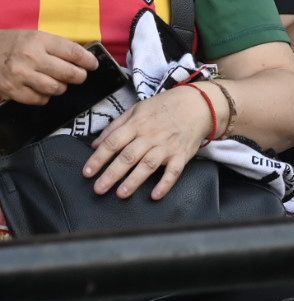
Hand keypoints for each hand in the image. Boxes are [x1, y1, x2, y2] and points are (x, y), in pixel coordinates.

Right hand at [0, 29, 97, 103]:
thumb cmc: (11, 44)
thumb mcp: (33, 37)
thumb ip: (55, 46)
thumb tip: (82, 58)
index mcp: (38, 40)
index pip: (73, 52)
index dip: (88, 60)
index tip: (93, 64)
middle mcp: (31, 58)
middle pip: (69, 73)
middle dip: (79, 76)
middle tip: (78, 76)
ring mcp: (21, 76)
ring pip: (56, 89)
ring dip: (61, 87)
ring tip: (57, 82)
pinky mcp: (12, 91)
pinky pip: (40, 99)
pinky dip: (44, 96)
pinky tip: (40, 89)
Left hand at [83, 86, 211, 199]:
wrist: (198, 104)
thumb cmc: (165, 107)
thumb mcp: (137, 109)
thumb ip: (115, 126)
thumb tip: (96, 144)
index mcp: (137, 124)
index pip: (113, 142)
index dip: (99, 158)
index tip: (87, 172)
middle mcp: (150, 136)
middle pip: (128, 156)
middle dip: (112, 174)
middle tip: (98, 189)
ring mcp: (167, 146)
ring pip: (148, 165)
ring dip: (134, 180)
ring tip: (121, 194)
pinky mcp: (182, 155)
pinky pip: (174, 171)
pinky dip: (165, 184)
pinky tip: (155, 195)